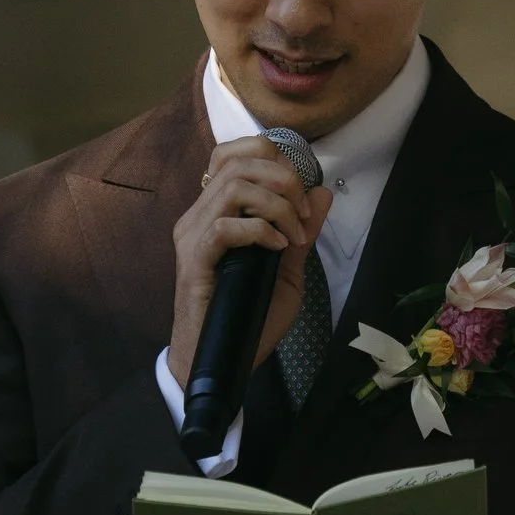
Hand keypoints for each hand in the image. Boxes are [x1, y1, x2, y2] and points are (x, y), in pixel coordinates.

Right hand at [168, 136, 333, 387]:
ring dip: (276, 205)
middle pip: (237, 160)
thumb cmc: (248, 318)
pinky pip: (225, 226)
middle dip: (283, 178)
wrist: (218, 361)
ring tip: (292, 235)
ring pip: (233, 186)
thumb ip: (301, 233)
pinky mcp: (193, 260)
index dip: (273, 159)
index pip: (234, 153)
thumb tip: (322, 194)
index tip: (301, 193)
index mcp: (216, 211)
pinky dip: (259, 230)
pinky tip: (277, 248)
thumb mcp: (286, 271)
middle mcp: (198, 215)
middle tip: (303, 213)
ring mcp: (192, 235)